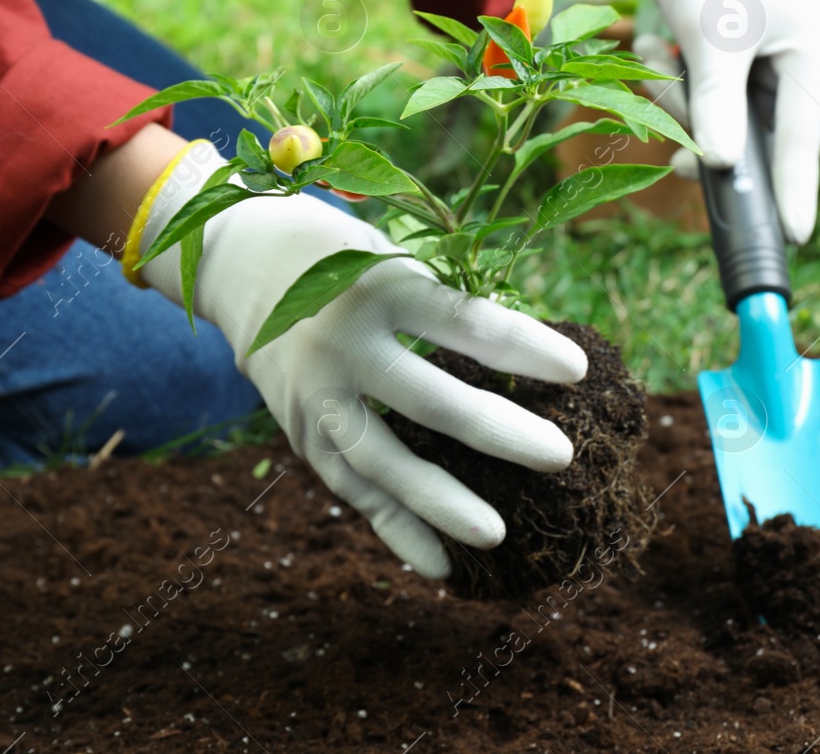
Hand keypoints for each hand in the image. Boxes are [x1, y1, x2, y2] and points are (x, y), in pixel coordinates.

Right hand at [136, 141, 588, 577]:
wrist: (240, 262)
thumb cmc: (345, 252)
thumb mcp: (394, 254)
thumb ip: (448, 303)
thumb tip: (530, 361)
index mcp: (379, 285)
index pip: (462, 321)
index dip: (522, 347)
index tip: (578, 371)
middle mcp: (342, 343)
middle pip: (427, 399)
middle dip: (497, 433)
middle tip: (561, 457)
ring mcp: (315, 394)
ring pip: (381, 459)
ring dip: (439, 502)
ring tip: (496, 535)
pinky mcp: (300, 431)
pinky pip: (352, 488)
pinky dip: (394, 528)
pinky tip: (441, 566)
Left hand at [599, 0, 819, 242]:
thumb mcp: (709, 34)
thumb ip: (717, 101)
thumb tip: (724, 165)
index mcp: (814, 47)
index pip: (803, 135)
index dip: (794, 187)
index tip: (795, 236)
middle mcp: (798, 62)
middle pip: (752, 134)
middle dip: (702, 124)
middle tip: (672, 126)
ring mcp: (764, 68)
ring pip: (718, 123)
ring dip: (677, 99)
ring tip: (657, 54)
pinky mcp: (733, 70)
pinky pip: (699, 104)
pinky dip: (670, 84)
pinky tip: (659, 47)